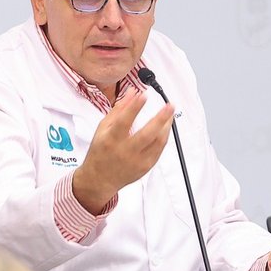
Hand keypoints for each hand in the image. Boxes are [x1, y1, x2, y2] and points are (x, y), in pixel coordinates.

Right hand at [70, 91, 175, 212]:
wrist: (100, 178)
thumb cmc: (101, 151)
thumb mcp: (103, 128)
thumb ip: (118, 109)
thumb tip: (132, 92)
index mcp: (111, 140)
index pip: (124, 121)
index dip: (134, 107)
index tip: (144, 94)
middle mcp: (125, 151)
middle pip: (147, 134)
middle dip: (161, 118)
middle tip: (169, 105)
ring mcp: (137, 161)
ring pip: (157, 142)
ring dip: (166, 126)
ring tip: (170, 114)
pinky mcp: (145, 167)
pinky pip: (159, 150)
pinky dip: (164, 137)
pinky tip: (166, 127)